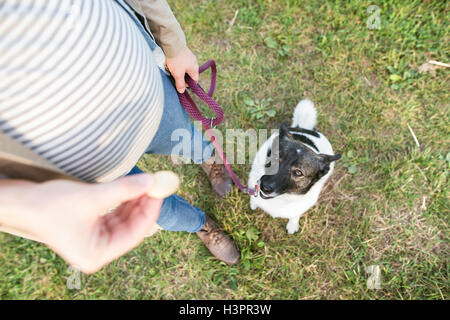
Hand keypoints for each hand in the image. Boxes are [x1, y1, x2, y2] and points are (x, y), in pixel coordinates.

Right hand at [0, 174, 162, 272]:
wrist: (20, 202)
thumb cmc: (48, 206)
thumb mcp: (92, 198)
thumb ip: (123, 190)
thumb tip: (150, 182)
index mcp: (97, 254)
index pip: (135, 234)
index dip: (150, 211)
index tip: (160, 192)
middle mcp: (97, 249)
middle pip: (131, 226)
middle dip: (143, 204)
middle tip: (156, 184)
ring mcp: (94, 238)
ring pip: (123, 219)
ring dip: (134, 201)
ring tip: (145, 183)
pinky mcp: (90, 226)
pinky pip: (114, 214)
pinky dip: (123, 201)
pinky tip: (131, 188)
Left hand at [165, 46, 198, 92]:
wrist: (172, 43)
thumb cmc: (176, 60)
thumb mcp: (177, 74)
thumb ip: (180, 83)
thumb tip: (182, 91)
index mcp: (195, 68)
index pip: (195, 80)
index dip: (188, 84)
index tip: (181, 84)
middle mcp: (194, 62)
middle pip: (190, 74)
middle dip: (183, 77)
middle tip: (176, 77)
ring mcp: (190, 56)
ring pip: (186, 67)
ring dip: (180, 70)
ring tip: (173, 69)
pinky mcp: (185, 52)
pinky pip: (183, 61)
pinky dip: (179, 64)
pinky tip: (173, 63)